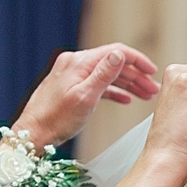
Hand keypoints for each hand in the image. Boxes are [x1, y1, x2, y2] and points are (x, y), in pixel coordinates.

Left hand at [13, 43, 161, 147]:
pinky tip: (125, 99)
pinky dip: (114, 91)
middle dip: (136, 76)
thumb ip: (103, 75)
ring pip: (107, 75)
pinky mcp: (72, 87)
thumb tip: (120, 55)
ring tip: (145, 95)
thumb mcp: (85, 97)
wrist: (33, 133)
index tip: (152, 71)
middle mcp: (75, 64)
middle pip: (113, 64)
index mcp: (78, 62)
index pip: (115, 52)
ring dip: (128, 84)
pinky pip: (98, 85)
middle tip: (153, 89)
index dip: (137, 61)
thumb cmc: (55, 119)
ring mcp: (73, 76)